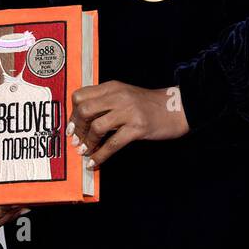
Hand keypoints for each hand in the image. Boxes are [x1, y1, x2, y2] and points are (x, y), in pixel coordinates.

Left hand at [67, 82, 189, 169]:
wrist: (176, 107)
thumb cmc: (149, 104)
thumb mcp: (124, 94)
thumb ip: (105, 101)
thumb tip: (82, 119)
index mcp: (112, 87)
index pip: (81, 95)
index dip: (72, 113)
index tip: (71, 126)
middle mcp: (118, 96)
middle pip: (84, 109)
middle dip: (76, 128)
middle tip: (76, 140)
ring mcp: (128, 111)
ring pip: (97, 127)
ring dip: (87, 143)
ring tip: (85, 151)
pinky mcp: (137, 127)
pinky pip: (112, 144)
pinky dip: (100, 156)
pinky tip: (95, 162)